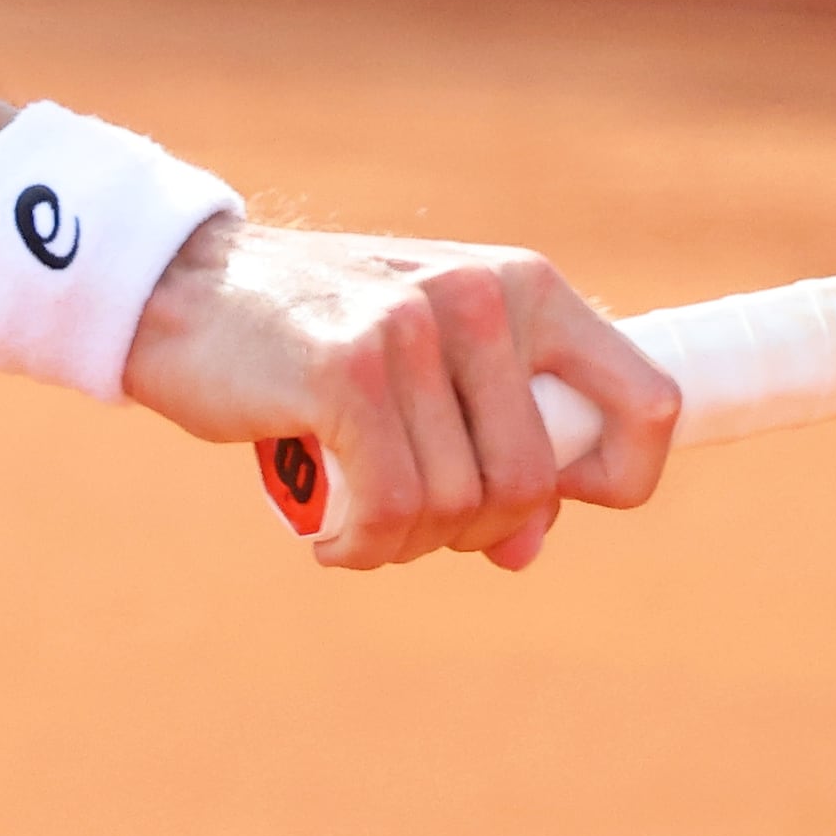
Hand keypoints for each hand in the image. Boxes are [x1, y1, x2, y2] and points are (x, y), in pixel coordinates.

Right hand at [119, 215, 679, 569]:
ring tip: (356, 514)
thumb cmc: (316, 343)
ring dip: (405, 542)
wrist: (184, 291)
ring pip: (460, 507)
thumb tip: (528, 547)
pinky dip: (361, 547)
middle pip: (535, 483)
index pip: (651, 401)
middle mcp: (486, 296)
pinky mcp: (350, 370)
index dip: (621, 480)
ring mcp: (417, 327)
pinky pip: (394, 512)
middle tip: (409, 517)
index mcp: (529, 287)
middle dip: (475, 530)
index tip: (554, 506)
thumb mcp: (425, 373)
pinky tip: (329, 534)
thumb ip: (489, 445)